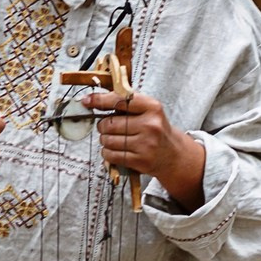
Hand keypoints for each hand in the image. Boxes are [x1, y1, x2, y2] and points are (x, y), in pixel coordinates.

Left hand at [85, 90, 205, 208]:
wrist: (172, 155)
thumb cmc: (156, 130)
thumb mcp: (148, 110)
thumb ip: (126, 102)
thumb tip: (94, 100)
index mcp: (152, 107)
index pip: (120, 100)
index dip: (100, 100)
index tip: (87, 101)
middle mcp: (150, 125)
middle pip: (110, 124)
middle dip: (103, 126)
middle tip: (107, 127)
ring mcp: (145, 145)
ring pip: (108, 141)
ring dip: (105, 140)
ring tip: (113, 139)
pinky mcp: (140, 161)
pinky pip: (111, 155)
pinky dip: (107, 152)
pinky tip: (114, 150)